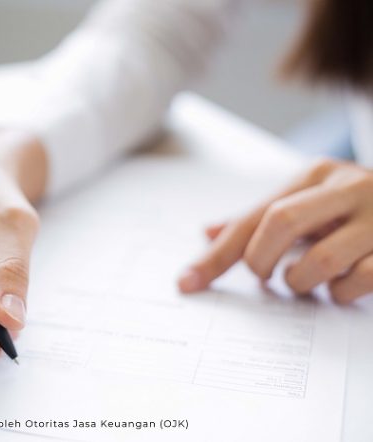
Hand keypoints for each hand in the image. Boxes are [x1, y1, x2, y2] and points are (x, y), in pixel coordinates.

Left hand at [178, 159, 372, 303]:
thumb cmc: (356, 212)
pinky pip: (358, 282)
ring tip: (304, 281)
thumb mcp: (309, 206)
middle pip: (280, 223)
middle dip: (261, 260)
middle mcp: (349, 186)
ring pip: (320, 260)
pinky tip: (340, 288)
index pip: (254, 216)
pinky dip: (339, 294)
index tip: (188, 283)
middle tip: (266, 276)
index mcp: (317, 175)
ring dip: (301, 283)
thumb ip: (260, 221)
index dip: (217, 254)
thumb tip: (204, 234)